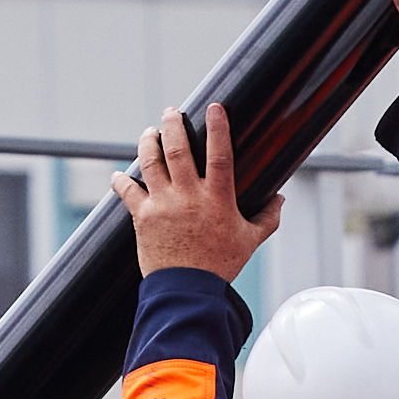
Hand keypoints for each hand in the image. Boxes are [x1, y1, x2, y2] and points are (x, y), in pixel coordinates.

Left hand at [121, 104, 278, 282]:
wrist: (188, 292)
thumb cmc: (220, 266)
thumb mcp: (249, 241)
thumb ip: (267, 218)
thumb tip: (280, 200)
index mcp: (217, 198)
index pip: (220, 153)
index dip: (218, 127)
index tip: (214, 107)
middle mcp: (188, 196)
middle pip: (177, 149)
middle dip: (172, 124)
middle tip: (171, 112)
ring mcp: (163, 205)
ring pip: (150, 162)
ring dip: (147, 142)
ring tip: (149, 133)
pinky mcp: (143, 217)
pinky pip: (127, 192)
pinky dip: (120, 181)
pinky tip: (118, 174)